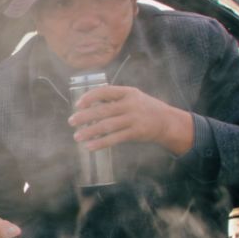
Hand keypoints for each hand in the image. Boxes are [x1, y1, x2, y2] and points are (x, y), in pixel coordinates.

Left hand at [69, 85, 194, 155]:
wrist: (167, 122)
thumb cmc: (144, 109)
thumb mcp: (132, 97)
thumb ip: (113, 99)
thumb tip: (88, 104)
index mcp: (128, 92)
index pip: (105, 91)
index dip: (90, 97)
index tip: (78, 104)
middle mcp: (131, 104)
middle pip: (103, 110)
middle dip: (85, 116)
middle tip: (71, 121)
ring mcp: (134, 118)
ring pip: (107, 125)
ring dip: (90, 132)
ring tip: (77, 136)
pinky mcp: (136, 132)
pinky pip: (115, 138)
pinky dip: (101, 143)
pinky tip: (90, 146)